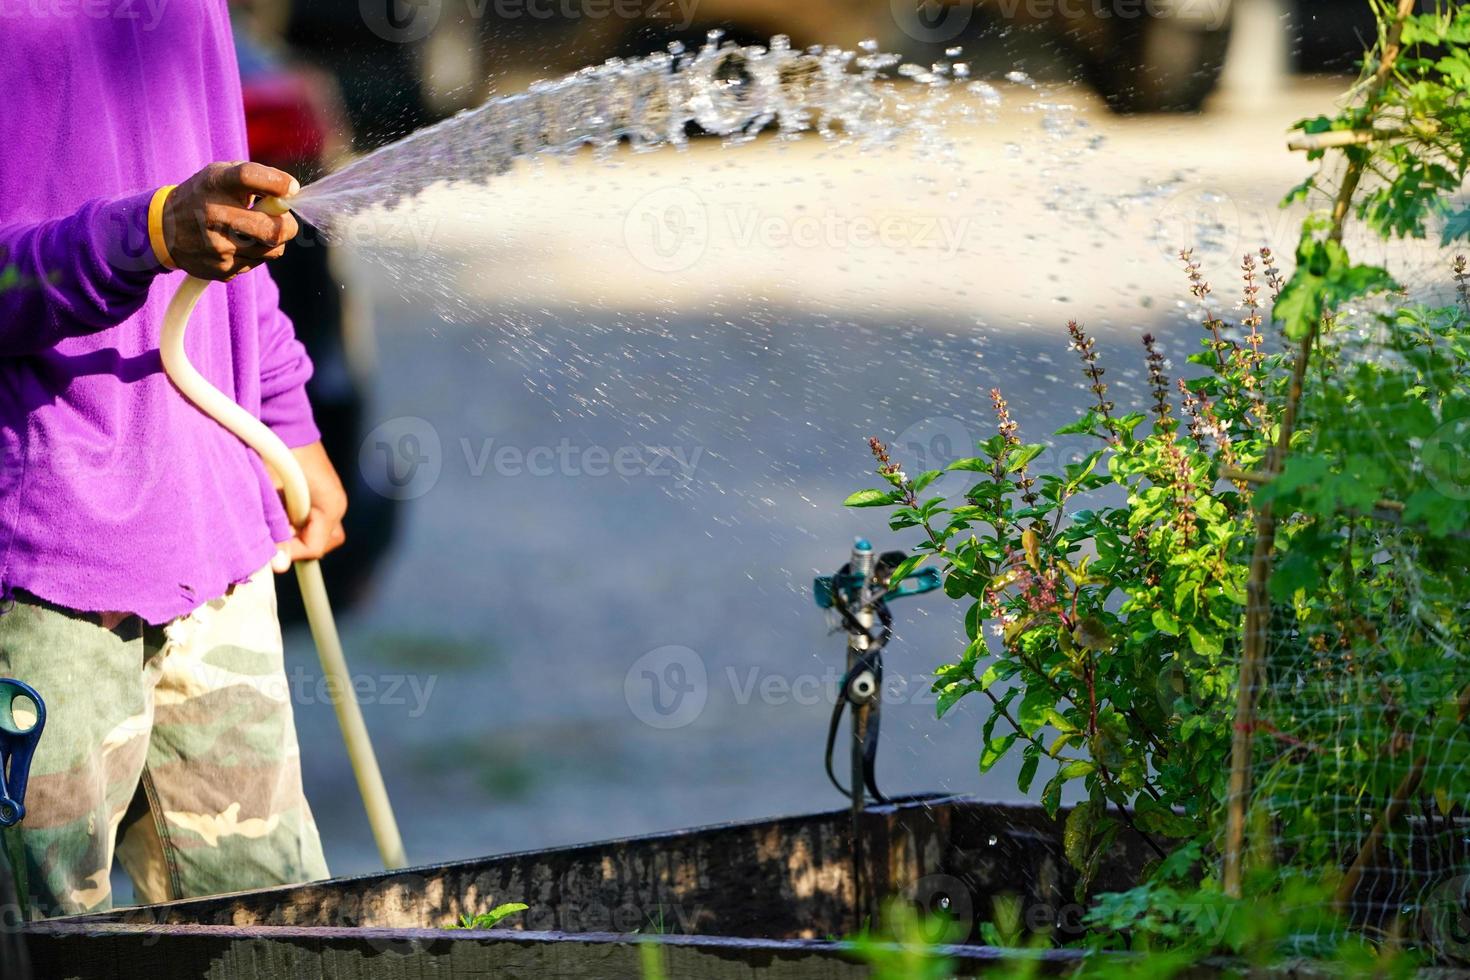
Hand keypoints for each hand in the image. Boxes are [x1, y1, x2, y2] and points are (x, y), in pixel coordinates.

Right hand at [163, 162, 299, 280]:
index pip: (249, 176)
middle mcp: (214, 215)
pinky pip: (258, 263)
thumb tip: (292, 193)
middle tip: (283, 220)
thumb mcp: (223, 175)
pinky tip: (238, 244)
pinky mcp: (221, 269)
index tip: (291, 188)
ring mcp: (217, 246)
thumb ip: (257, 178)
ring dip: (273, 240)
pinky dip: (256, 253)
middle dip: (288, 226)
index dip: (277, 183)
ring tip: (255, 230)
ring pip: (273, 250)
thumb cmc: (206, 196)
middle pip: (274, 230)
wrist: (164, 229)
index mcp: (215, 184)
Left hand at [273, 441, 346, 571]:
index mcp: (331, 506)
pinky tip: (277, 509)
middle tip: (274, 536)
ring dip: (295, 533)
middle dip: (298, 545)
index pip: (315, 547)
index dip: (290, 552)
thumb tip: (278, 567)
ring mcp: (331, 497)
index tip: (267, 547)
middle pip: (322, 543)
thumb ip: (277, 531)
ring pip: (317, 532)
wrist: (286, 422)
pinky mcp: (321, 492)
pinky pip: (311, 517)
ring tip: (273, 521)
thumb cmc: (279, 456)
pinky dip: (294, 521)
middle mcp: (336, 505)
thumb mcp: (273, 496)